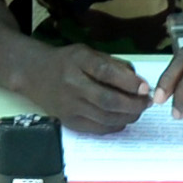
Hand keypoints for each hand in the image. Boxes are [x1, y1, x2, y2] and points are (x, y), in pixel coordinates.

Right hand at [27, 42, 152, 131]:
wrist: (35, 74)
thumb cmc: (68, 62)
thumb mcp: (89, 53)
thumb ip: (114, 65)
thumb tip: (140, 84)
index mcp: (78, 61)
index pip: (106, 73)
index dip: (129, 82)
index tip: (145, 88)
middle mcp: (71, 84)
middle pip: (108, 100)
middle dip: (134, 104)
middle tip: (147, 102)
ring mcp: (69, 106)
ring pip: (106, 118)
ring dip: (128, 116)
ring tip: (138, 110)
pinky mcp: (69, 122)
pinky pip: (98, 129)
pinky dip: (116, 125)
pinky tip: (123, 118)